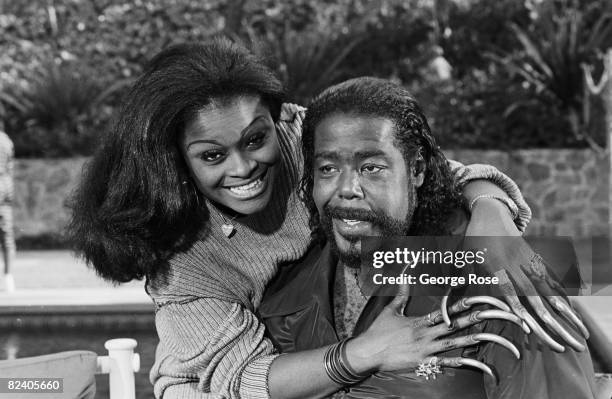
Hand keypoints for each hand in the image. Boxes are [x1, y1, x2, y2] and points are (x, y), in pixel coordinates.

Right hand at [348, 284, 521, 377]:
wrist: (368, 353)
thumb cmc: (379, 331)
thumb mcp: (391, 309)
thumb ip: (401, 292)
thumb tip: (404, 270)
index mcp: (422, 320)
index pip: (448, 308)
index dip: (466, 302)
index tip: (482, 297)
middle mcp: (428, 333)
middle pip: (459, 323)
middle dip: (480, 318)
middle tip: (499, 313)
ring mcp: (428, 349)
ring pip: (458, 343)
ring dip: (478, 339)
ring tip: (497, 337)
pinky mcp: (425, 364)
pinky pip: (449, 364)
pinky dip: (465, 364)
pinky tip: (481, 364)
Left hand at [463, 198, 588, 351]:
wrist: (490, 211)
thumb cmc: (473, 238)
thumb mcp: (463, 257)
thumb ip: (460, 281)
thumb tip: (448, 307)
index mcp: (494, 265)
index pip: (509, 292)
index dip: (519, 309)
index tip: (529, 327)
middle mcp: (513, 263)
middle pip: (532, 293)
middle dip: (545, 316)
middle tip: (557, 336)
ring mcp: (526, 259)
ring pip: (546, 286)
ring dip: (559, 307)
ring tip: (573, 325)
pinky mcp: (534, 256)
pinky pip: (549, 275)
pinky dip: (559, 291)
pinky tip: (567, 307)